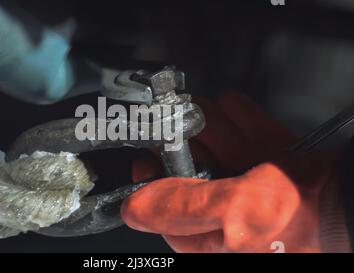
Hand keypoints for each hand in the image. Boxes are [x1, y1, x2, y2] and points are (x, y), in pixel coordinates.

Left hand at [122, 92, 350, 252]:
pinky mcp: (281, 176)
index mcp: (216, 241)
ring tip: (198, 107)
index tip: (144, 159)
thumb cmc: (301, 218)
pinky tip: (231, 105)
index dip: (153, 186)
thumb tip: (134, 210)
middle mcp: (235, 222)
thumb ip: (180, 207)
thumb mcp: (230, 210)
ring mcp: (258, 198)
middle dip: (187, 146)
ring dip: (212, 130)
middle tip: (172, 124)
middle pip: (198, 180)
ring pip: (227, 159)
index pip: (170, 216)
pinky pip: (255, 147)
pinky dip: (243, 124)